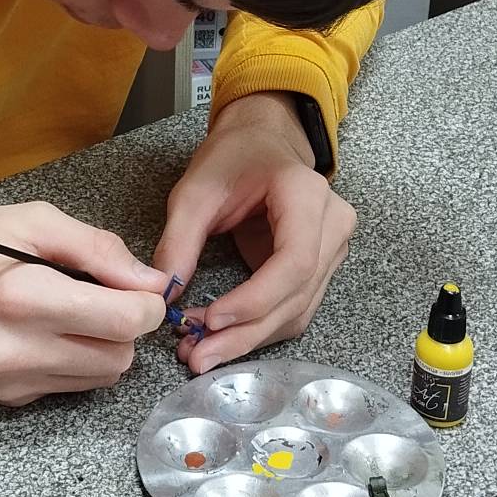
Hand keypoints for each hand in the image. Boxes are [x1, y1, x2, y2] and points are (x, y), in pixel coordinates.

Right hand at [0, 203, 167, 404]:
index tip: (136, 285)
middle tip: (102, 293)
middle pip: (121, 356)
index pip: (127, 321)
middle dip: (126, 326)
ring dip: (103, 346)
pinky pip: (68, 386)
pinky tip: (45, 331)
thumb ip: (97, 249)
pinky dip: (73, 359)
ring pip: (100, 378)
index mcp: (24, 298)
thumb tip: (152, 281)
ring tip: (72, 310)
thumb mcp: (26, 222)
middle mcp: (19, 351)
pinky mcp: (5, 400)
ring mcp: (10, 383)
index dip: (147, 302)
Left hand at [154, 92, 357, 374]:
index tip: (211, 319)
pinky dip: (257, 329)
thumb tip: (163, 295)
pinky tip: (221, 339)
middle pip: (296, 296)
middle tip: (197, 354)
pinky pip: (292, 310)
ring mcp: (332, 250)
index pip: (295, 261)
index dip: (255, 298)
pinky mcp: (320, 269)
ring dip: (249, 338)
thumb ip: (179, 241)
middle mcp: (332, 225)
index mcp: (306, 195)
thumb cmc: (233, 157)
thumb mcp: (196, 190)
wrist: (262, 142)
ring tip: (201, 352)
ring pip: (297, 312)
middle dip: (245, 331)